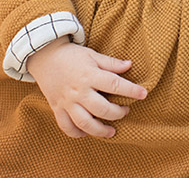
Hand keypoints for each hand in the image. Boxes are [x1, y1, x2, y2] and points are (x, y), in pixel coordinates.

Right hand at [26, 37, 147, 138]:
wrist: (44, 56)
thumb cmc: (71, 55)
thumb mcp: (92, 55)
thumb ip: (111, 63)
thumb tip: (130, 65)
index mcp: (89, 75)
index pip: (114, 84)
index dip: (131, 90)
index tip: (143, 94)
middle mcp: (78, 91)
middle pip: (102, 109)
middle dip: (117, 113)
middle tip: (125, 111)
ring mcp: (67, 102)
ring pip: (85, 123)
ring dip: (100, 130)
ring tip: (111, 131)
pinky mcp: (57, 108)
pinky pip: (66, 127)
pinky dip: (77, 133)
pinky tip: (87, 132)